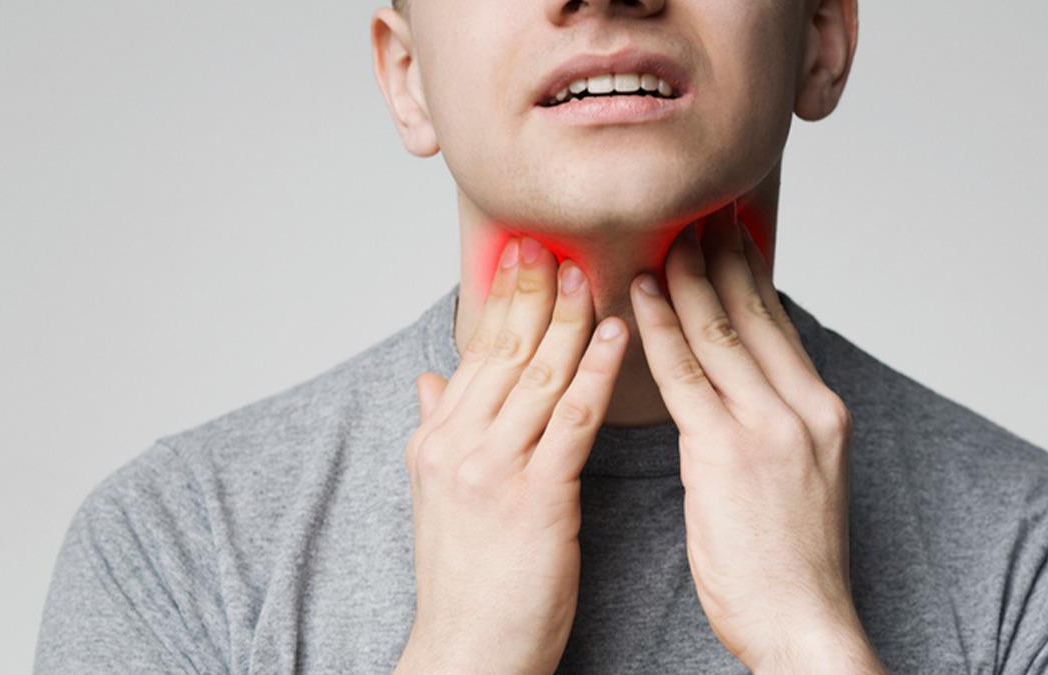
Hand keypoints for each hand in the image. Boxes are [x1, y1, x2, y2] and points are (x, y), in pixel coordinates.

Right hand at [399, 236, 628, 674]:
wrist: (467, 653)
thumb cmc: (466, 580)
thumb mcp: (436, 497)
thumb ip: (436, 429)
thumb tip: (429, 379)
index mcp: (437, 440)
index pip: (475, 353)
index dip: (501, 298)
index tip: (523, 252)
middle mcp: (457, 445)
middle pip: (503, 351)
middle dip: (533, 291)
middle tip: (555, 240)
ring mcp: (492, 469)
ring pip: (537, 375)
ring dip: (568, 318)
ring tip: (593, 273)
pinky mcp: (535, 498)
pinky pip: (570, 419)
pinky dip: (594, 371)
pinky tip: (617, 335)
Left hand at [629, 204, 883, 673]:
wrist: (805, 620)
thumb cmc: (794, 562)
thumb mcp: (805, 479)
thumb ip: (777, 425)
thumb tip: (746, 389)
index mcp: (823, 411)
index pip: (779, 326)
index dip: (752, 276)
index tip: (734, 236)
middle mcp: (803, 407)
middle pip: (755, 313)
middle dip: (724, 257)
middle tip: (701, 212)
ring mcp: (768, 426)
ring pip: (720, 331)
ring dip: (687, 278)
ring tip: (665, 236)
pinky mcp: (726, 452)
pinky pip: (684, 375)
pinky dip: (660, 328)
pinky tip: (640, 295)